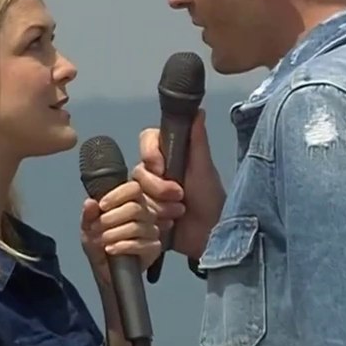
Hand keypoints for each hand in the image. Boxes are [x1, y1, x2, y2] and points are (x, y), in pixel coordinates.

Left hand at [80, 181, 160, 288]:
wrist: (104, 270)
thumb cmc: (99, 245)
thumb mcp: (88, 228)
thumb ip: (88, 215)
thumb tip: (90, 203)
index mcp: (131, 202)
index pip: (134, 188)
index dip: (118, 195)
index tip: (102, 205)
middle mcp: (145, 214)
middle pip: (135, 208)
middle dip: (112, 218)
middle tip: (97, 227)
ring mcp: (151, 231)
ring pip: (137, 227)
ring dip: (115, 233)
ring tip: (103, 240)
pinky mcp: (154, 248)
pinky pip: (141, 244)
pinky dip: (123, 246)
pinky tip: (111, 249)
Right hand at [134, 108, 225, 261]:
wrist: (209, 235)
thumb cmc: (210, 199)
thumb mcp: (204, 168)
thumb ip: (198, 140)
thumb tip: (198, 110)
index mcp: (170, 155)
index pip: (146, 140)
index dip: (150, 153)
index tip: (161, 167)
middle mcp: (156, 173)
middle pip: (139, 171)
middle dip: (158, 188)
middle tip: (179, 197)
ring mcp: (148, 195)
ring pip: (135, 194)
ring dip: (158, 206)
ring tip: (178, 214)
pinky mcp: (143, 215)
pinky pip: (134, 213)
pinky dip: (152, 219)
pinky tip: (168, 225)